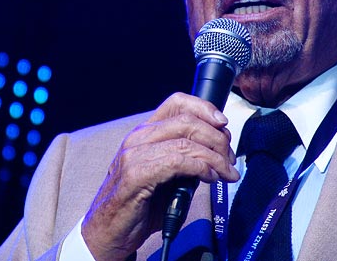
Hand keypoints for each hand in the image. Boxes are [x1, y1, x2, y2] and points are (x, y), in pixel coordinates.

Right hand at [81, 92, 239, 260]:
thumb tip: (216, 153)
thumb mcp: (164, 175)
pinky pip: (177, 162)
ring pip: (186, 142)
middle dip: (217, 139)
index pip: (177, 102)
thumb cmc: (137, 206)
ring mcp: (134, 155)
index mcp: (145, 133)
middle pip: (187, 121)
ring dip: (214, 158)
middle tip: (229, 159)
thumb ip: (185, 159)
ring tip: (226, 173)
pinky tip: (209, 178)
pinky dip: (200, 168)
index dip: (204, 108)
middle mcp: (138, 138)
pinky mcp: (136, 175)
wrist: (107, 232)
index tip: (223, 124)